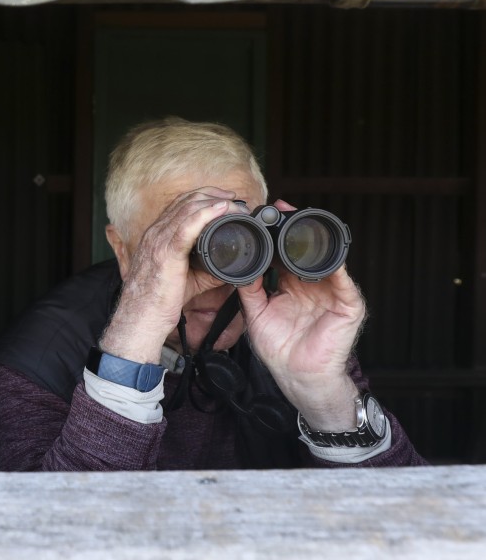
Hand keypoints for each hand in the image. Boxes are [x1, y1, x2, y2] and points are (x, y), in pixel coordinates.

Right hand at [99, 187, 240, 363]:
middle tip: (234, 200)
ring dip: (214, 202)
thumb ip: (205, 268)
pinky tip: (221, 210)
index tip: (225, 201)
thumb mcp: (186, 278)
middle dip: (213, 195)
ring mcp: (159, 240)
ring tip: (234, 204)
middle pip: (186, 200)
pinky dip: (206, 214)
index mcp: (157, 235)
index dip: (204, 197)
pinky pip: (187, 226)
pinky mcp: (166, 252)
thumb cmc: (159, 300)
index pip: (180, 204)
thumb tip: (230, 267)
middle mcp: (156, 232)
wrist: (142, 317)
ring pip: (188, 208)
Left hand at [236, 200, 365, 430]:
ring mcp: (332, 293)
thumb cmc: (280, 350)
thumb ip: (249, 289)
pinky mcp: (349, 305)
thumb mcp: (256, 313)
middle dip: (293, 230)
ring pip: (325, 259)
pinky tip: (322, 252)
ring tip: (298, 222)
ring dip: (313, 241)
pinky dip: (334, 266)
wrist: (298, 378)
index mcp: (293, 286)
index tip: (260, 218)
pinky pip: (343, 280)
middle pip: (306, 251)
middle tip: (278, 209)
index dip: (274, 237)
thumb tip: (238, 265)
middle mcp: (313, 285)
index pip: (285, 255)